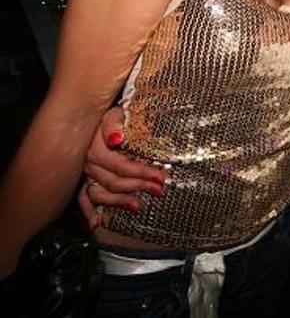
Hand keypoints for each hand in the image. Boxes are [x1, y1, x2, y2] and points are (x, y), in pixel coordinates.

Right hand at [78, 106, 165, 227]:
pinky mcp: (86, 179)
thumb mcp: (116, 113)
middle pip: (114, 180)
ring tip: (138, 206)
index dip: (141, 172)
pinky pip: (83, 198)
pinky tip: (95, 222)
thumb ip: (115, 124)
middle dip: (138, 186)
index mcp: (95, 146)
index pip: (120, 165)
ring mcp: (86, 173)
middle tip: (159, 189)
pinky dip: (88, 211)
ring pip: (100, 192)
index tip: (160, 176)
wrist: (98, 114)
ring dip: (119, 201)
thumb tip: (118, 139)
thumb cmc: (114, 114)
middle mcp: (89, 162)